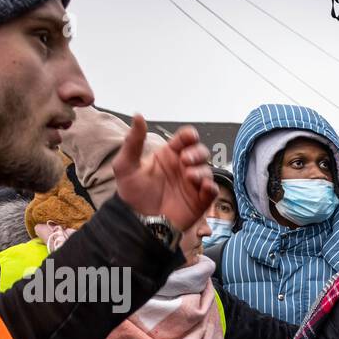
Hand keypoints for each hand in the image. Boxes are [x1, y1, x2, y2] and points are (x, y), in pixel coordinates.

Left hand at [113, 115, 216, 230]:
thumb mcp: (126, 165)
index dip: (189, 136)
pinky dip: (211, 187)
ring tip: (190, 177)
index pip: (185, 139)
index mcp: (169, 155)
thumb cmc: (132, 194)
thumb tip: (138, 116)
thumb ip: (133, 141)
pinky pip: (212, 190)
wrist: (138, 222)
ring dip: (201, 170)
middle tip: (185, 160)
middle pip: (200, 152)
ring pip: (207, 170)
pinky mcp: (199, 201)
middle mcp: (183, 167)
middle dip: (197, 153)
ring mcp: (193, 184)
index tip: (188, 137)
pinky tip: (202, 187)